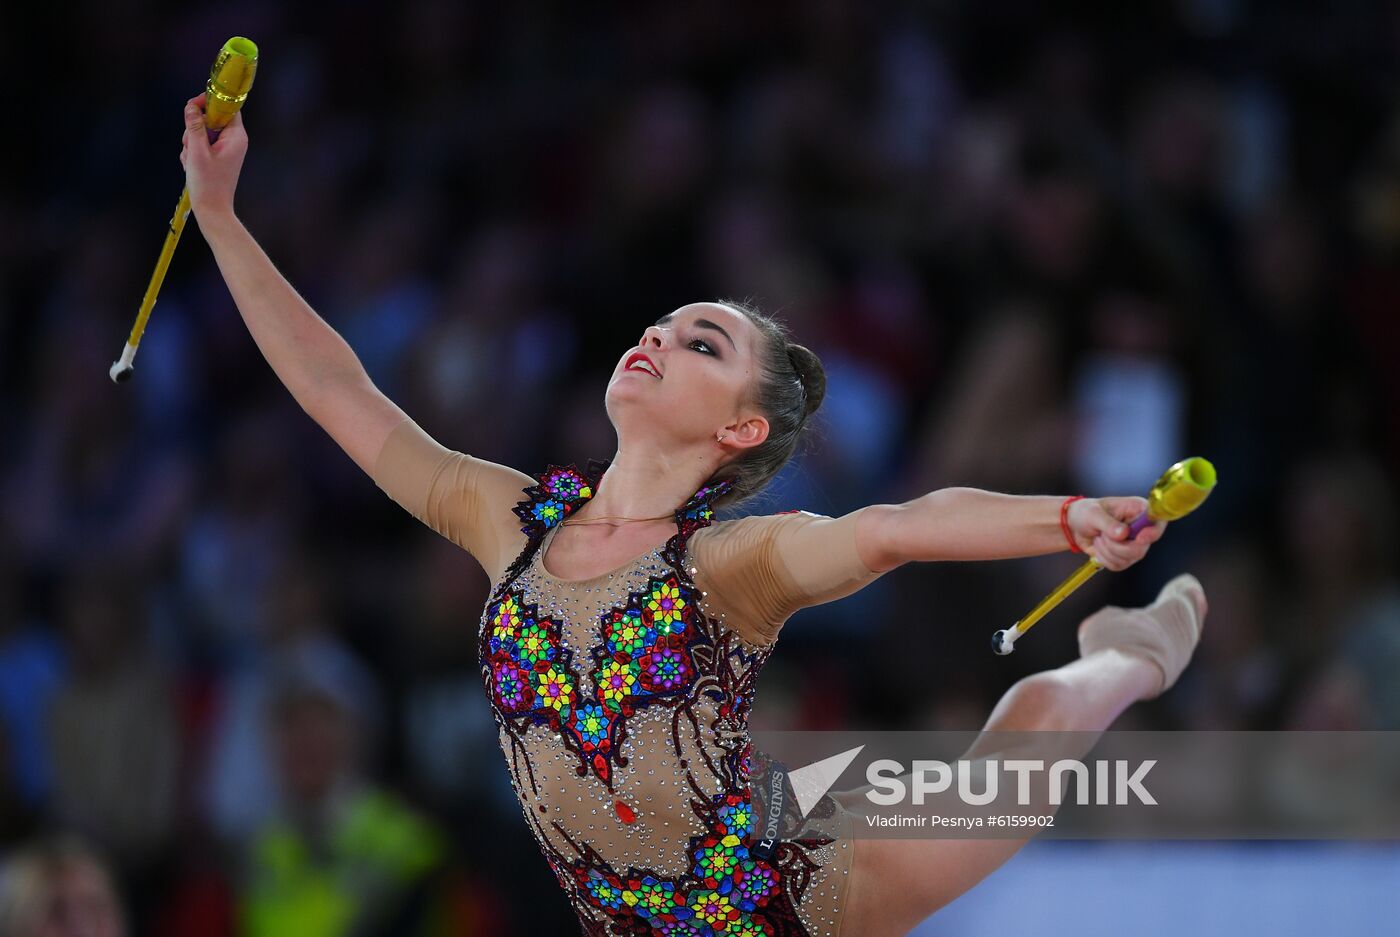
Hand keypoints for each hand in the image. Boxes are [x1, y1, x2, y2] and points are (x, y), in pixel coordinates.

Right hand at [179, 92, 247, 222]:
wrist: (212, 210)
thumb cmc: (208, 184)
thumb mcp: (197, 151)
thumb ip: (194, 126)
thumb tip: (191, 106)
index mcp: (236, 137)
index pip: (227, 107)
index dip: (210, 102)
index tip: (193, 105)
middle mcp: (233, 141)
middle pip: (210, 118)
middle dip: (194, 129)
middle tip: (191, 145)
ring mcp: (225, 149)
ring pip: (201, 132)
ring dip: (191, 143)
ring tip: (192, 160)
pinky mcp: (216, 156)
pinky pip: (200, 145)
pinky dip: (192, 152)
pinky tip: (192, 166)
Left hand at [1066, 496, 1165, 570]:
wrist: (1075, 526)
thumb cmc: (1086, 512)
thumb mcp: (1093, 513)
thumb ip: (1108, 522)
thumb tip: (1123, 533)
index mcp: (1138, 510)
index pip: (1157, 522)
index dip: (1152, 533)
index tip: (1139, 538)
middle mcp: (1141, 528)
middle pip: (1141, 548)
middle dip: (1117, 545)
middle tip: (1102, 535)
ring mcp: (1135, 544)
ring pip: (1129, 559)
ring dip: (1107, 551)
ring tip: (1099, 537)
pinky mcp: (1126, 557)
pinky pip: (1119, 565)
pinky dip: (1104, 558)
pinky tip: (1099, 547)